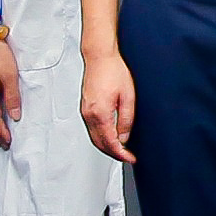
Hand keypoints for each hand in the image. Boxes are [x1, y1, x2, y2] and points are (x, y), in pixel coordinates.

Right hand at [81, 50, 135, 164]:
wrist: (100, 57)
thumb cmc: (113, 71)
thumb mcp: (128, 97)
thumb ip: (126, 119)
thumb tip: (124, 137)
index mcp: (100, 113)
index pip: (110, 142)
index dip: (121, 154)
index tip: (131, 158)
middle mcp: (89, 114)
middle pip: (99, 143)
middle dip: (114, 153)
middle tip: (127, 157)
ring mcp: (85, 111)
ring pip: (94, 137)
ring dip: (107, 146)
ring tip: (122, 149)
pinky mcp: (85, 107)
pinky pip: (92, 129)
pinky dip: (101, 137)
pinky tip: (111, 136)